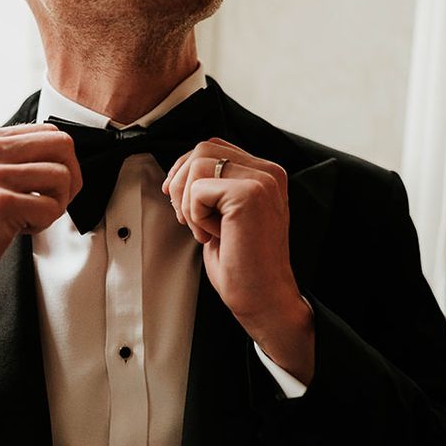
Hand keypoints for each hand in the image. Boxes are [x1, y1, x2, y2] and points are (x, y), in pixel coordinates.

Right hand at [0, 123, 81, 340]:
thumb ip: (14, 162)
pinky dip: (42, 224)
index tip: (49, 189)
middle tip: (52, 203)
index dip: (63, 163)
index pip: (50, 132)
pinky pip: (50, 207)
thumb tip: (63, 159)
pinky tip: (19, 230)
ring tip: (31, 218)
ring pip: (61, 176)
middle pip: (62, 145)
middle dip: (70, 179)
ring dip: (56, 205)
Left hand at [162, 138, 313, 383]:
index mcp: (265, 173)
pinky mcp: (249, 195)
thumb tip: (178, 170)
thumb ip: (213, 186)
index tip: (177, 199)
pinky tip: (213, 236)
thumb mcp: (224, 215)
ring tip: (205, 230)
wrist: (263, 298)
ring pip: (197, 165)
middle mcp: (269, 172)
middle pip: (201, 149)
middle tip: (188, 220)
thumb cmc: (242, 264)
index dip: (185, 169)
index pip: (212, 147)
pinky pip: (198, 190)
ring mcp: (262, 181)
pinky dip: (195, 216)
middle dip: (182, 183)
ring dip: (188, 202)